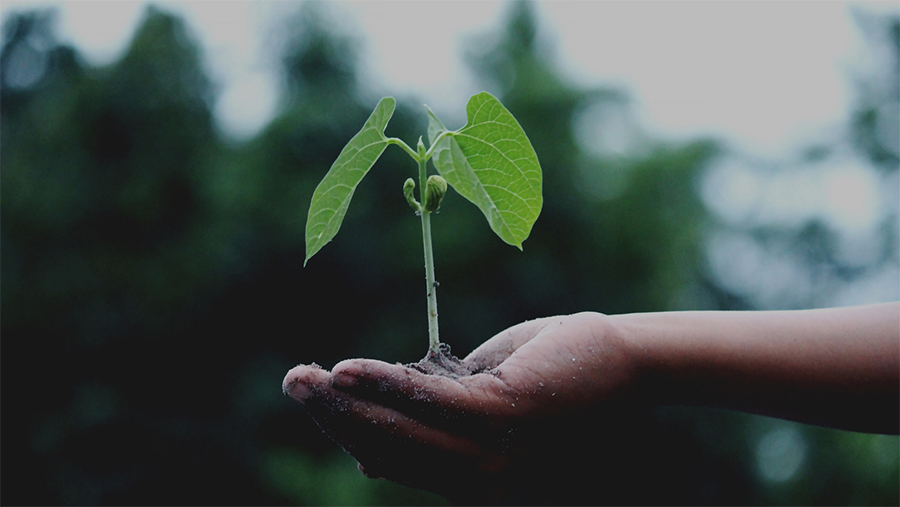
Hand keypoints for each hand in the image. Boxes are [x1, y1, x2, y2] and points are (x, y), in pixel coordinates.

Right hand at [282, 312, 638, 502]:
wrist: (628, 362)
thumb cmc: (559, 375)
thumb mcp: (486, 402)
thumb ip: (437, 420)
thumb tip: (375, 443)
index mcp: (478, 481)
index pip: (398, 462)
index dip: (350, 434)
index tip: (317, 403)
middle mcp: (483, 481)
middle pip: (390, 451)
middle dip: (335, 419)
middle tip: (291, 382)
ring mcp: (495, 453)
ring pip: (401, 430)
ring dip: (345, 403)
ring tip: (302, 377)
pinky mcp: (506, 415)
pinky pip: (431, 402)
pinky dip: (385, 385)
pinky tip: (347, 371)